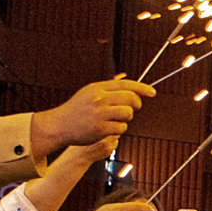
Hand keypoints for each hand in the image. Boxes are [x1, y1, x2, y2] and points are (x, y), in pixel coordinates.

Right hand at [35, 78, 154, 154]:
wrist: (59, 126)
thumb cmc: (77, 109)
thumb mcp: (89, 93)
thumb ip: (108, 88)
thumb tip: (128, 81)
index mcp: (97, 88)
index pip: (126, 85)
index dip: (142, 88)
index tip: (152, 92)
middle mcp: (99, 99)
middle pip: (130, 98)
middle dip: (136, 104)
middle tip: (135, 108)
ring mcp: (100, 114)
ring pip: (128, 114)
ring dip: (126, 118)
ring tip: (116, 119)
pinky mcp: (101, 129)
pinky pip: (122, 128)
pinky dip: (119, 129)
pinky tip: (109, 128)